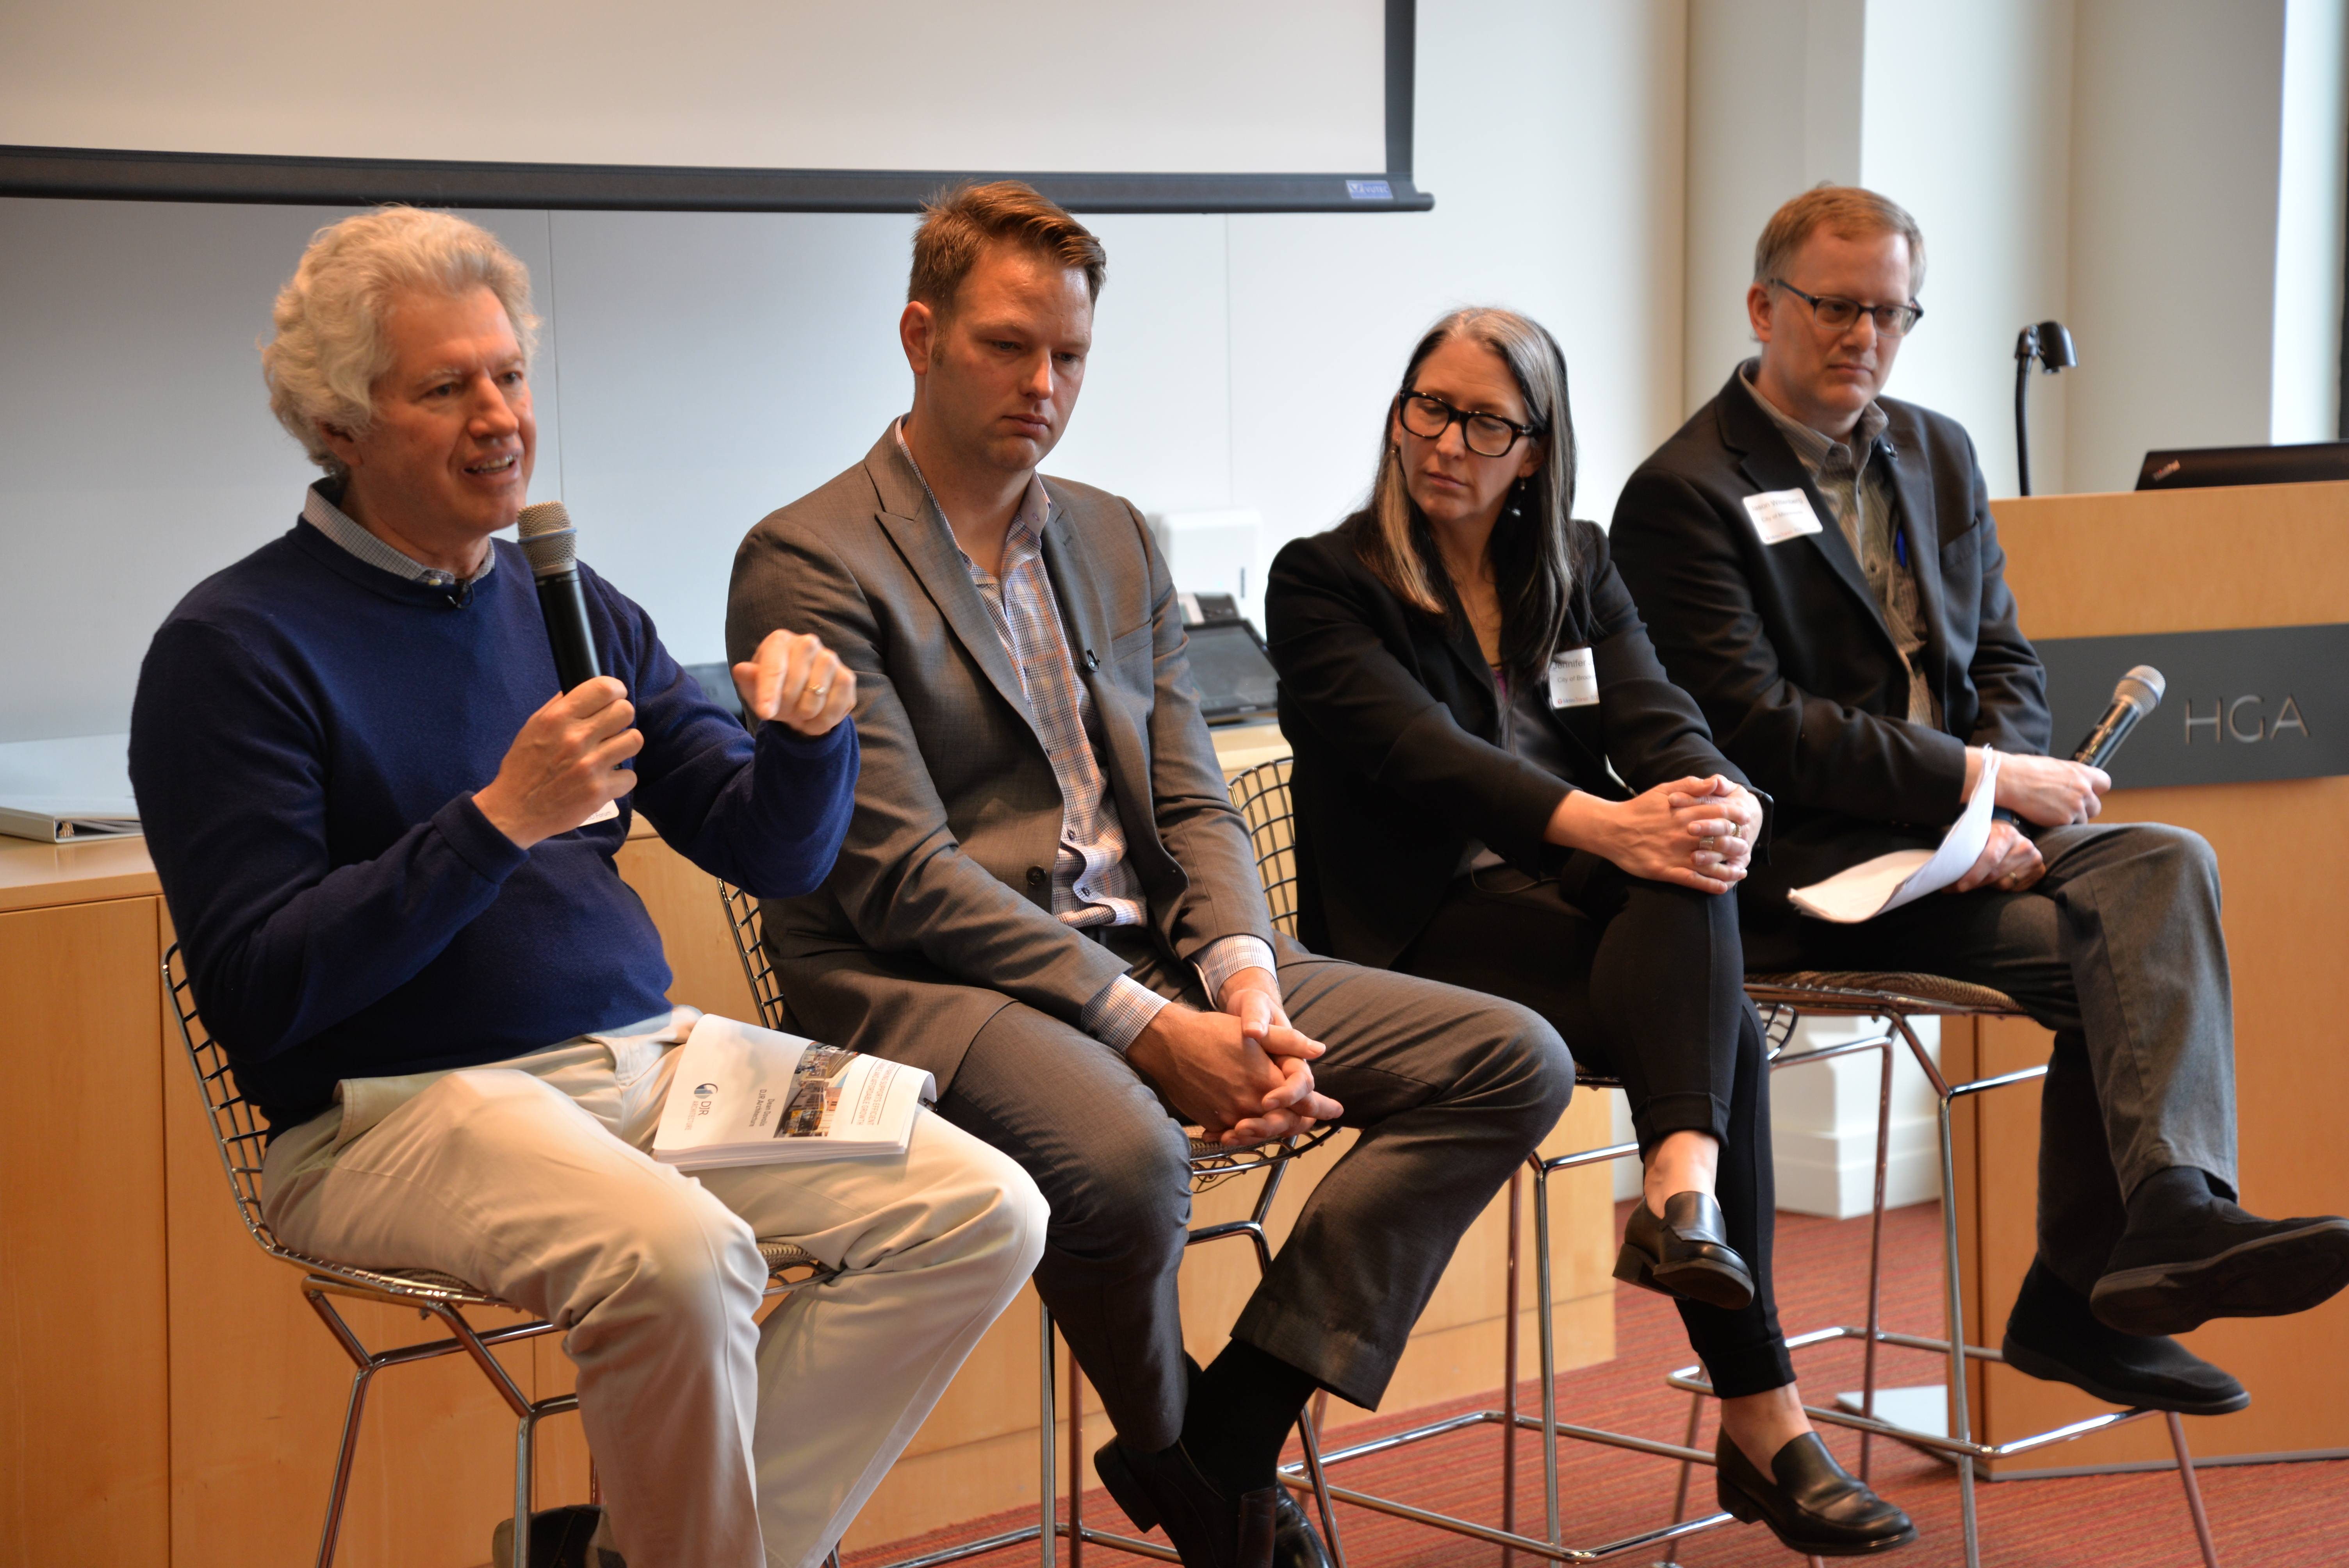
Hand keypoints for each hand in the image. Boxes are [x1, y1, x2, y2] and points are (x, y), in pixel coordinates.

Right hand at [474, 676, 640, 849]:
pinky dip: (619, 778)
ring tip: (610, 751)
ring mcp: (590, 766)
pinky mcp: (599, 791)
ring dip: (624, 745)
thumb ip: (559, 706)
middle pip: (625, 711)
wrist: (515, 810)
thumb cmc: (523, 767)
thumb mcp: (533, 727)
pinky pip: (630, 775)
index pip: (603, 688)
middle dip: (620, 717)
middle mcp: (575, 739)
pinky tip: (604, 779)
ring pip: (634, 740)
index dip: (615, 690)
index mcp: (557, 719)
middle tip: (610, 728)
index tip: (614, 697)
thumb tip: (586, 689)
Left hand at [733, 629, 855, 737]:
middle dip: (786, 706)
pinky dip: (823, 721)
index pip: (774, 668)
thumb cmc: (773, 690)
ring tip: (799, 715)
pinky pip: (836, 705)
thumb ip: (748, 679)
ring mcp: (830, 658)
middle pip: (795, 683)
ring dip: (804, 714)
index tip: (764, 714)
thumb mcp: (754, 687)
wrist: (800, 699)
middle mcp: (807, 643)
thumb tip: (741, 669)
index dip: (769, 693)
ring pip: (816, 695)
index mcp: (780, 640)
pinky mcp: (847, 676)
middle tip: (783, 712)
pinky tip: (815, 720)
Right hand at [1128, 1001, 1341, 1146]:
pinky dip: (1246, 1132)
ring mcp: (1230, 1115)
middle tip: (1310, 1118)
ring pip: (1261, 1131)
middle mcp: (1251, 1103)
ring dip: (1274, 1128)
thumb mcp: (1254, 1032)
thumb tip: (1320, 1049)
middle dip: (1300, 1121)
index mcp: (1266, 1080)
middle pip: (1285, 1124)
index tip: (1335, 1110)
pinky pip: (1235, 1134)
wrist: (1170, 1043)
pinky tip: (1249, 1125)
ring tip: (1283, 1124)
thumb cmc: (1212, 1032)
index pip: (1304, 1103)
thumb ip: (1289, 1042)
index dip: (1322, 1108)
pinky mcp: (1212, 1121)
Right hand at [1551, 774, 1749, 893]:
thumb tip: (1716, 782)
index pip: (1721, 814)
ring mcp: (1676, 854)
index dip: (1737, 817)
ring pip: (1711, 864)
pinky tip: (1723, 888)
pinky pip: (1693, 880)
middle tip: (1746, 847)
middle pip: (1721, 839)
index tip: (1746, 820)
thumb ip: (1691, 785)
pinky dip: (1710, 885)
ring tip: (1741, 872)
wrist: (1612, 829)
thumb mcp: (1664, 789)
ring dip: (1730, 870)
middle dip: (1738, 844)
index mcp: (1686, 813)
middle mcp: (1685, 834)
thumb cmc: (1639, 808)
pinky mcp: (1666, 870)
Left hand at [1949, 818, 2046, 893]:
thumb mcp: (1980, 836)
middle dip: (1974, 883)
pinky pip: (2015, 888)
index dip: (1974, 874)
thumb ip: (1969, 848)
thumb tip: (1947, 868)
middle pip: (1995, 874)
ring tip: (1976, 880)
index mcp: (2006, 834)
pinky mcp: (2039, 870)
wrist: (2012, 835)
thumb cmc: (1989, 838)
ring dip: (1988, 886)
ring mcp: (2034, 859)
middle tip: (1955, 888)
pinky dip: (2001, 887)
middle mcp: (2024, 846)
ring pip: (2004, 884)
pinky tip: (1995, 880)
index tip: (1959, 886)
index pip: (1990, 858)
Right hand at [1972, 748, 2107, 827]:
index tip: (2086, 794)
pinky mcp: (2065, 820)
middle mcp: (2083, 789)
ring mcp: (2075, 806)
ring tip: (2050, 813)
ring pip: (2082, 820)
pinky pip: (2068, 829)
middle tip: (2064, 808)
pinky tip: (2044, 818)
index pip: (2105, 783)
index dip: (2095, 790)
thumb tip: (2069, 784)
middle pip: (2096, 807)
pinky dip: (2057, 826)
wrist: (2009, 780)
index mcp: (2080, 772)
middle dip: (2083, 810)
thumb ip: (2068, 777)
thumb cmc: (2023, 770)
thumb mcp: (2053, 767)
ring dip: (2069, 820)